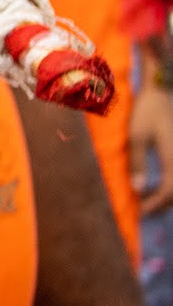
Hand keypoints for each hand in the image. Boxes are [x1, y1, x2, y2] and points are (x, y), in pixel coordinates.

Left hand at [135, 83, 172, 216]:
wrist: (160, 92)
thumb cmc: (146, 112)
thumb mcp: (136, 136)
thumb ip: (137, 163)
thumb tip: (138, 189)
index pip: (169, 192)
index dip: (155, 205)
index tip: (140, 213)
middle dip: (162, 204)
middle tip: (143, 209)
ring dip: (167, 195)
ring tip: (147, 198)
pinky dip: (170, 184)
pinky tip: (154, 184)